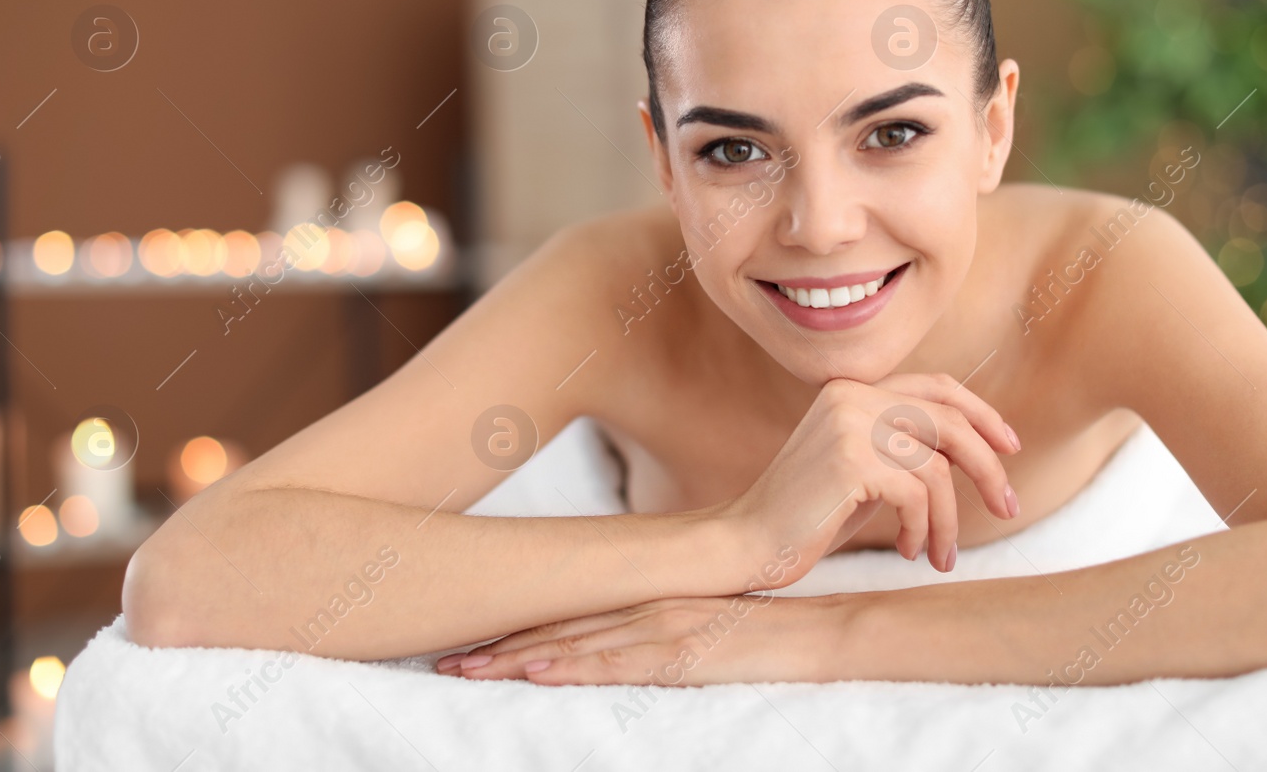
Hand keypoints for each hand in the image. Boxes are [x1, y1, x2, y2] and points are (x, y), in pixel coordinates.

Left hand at [435, 592, 849, 685]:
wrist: (825, 634)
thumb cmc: (769, 634)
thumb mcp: (704, 624)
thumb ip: (662, 629)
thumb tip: (621, 643)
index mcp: (648, 596)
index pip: (569, 613)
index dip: (515, 626)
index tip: (469, 638)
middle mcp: (647, 603)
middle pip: (556, 626)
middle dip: (496, 645)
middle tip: (441, 660)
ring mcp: (663, 625)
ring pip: (573, 643)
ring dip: (515, 658)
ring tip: (466, 671)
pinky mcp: (684, 651)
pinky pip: (618, 661)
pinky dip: (572, 666)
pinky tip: (536, 671)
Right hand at [716, 373, 1019, 581]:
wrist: (747, 540)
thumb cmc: (809, 513)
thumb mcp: (862, 466)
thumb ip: (904, 444)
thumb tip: (976, 448)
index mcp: (853, 388)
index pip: (937, 385)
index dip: (981, 413)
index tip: (1010, 447)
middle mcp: (852, 396)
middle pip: (949, 422)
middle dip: (988, 467)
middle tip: (1008, 507)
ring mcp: (849, 424)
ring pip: (937, 469)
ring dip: (950, 520)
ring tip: (941, 553)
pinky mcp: (850, 461)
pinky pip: (917, 495)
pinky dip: (924, 530)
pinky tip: (912, 551)